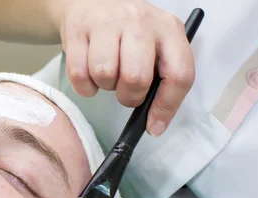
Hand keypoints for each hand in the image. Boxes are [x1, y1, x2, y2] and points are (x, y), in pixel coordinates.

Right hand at [56, 0, 194, 134]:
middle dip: (128, 96)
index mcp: (168, 29)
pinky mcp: (78, 30)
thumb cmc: (126, 32)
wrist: (90, 1)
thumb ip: (162, 78)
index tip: (154, 126)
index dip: (167, 106)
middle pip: (136, 78)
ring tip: (107, 74)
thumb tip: (155, 123)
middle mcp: (140, 22)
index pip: (179, 74)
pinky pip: (78, 74)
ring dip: (104, 86)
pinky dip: (84, 85)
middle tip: (125, 91)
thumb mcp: (154, 45)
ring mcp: (107, 23)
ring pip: (105, 75)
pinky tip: (89, 74)